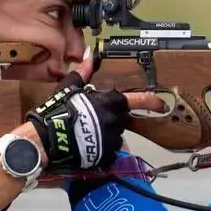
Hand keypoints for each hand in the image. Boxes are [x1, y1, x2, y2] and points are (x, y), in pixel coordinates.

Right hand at [26, 49, 166, 173]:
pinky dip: (101, 150)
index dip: (152, 102)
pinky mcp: (106, 156)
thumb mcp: (71, 86)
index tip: (161, 105)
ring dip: (106, 135)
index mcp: (112, 102)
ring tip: (86, 134)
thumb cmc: (60, 109)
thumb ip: (84, 72)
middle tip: (93, 120)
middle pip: (121, 119)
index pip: (138, 101)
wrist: (48, 138)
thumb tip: (90, 54)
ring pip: (115, 136)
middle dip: (111, 119)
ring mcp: (113, 140)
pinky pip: (108, 152)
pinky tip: (87, 146)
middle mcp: (117, 121)